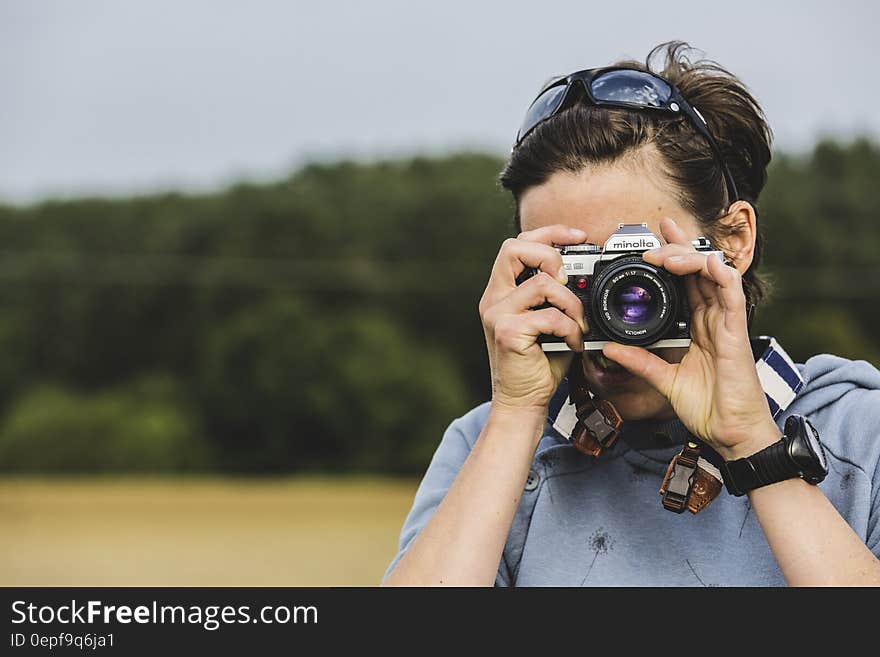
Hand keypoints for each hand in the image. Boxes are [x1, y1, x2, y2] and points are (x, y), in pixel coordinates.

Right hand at [479, 225, 587, 415]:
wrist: (523, 402)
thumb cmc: (539, 363)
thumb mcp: (551, 321)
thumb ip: (558, 296)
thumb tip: (587, 274)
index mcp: (502, 291)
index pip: (518, 244)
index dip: (549, 233)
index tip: (579, 237)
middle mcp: (494, 298)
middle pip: (515, 248)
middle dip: (551, 256)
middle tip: (569, 282)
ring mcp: (497, 314)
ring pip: (542, 284)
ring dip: (571, 304)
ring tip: (577, 325)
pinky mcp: (507, 331)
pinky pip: (549, 315)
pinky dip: (570, 329)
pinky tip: (572, 343)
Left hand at [602, 218, 780, 459]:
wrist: (730, 435)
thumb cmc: (708, 408)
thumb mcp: (663, 379)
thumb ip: (639, 361)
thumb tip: (609, 348)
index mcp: (698, 326)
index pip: (685, 281)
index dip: (671, 257)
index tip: (649, 241)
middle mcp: (713, 319)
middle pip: (698, 270)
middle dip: (677, 247)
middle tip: (652, 239)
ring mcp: (726, 323)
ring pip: (714, 274)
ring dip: (690, 257)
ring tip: (665, 253)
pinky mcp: (737, 333)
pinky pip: (733, 295)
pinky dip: (720, 275)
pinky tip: (703, 264)